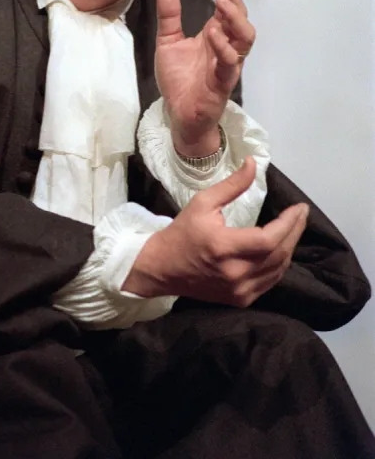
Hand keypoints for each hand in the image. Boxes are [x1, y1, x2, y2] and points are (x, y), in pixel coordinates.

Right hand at [122, 157, 308, 305]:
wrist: (162, 268)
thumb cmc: (182, 232)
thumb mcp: (203, 203)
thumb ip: (232, 185)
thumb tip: (253, 163)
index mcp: (224, 247)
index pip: (269, 238)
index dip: (289, 224)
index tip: (299, 208)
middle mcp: (235, 273)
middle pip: (279, 254)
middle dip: (295, 231)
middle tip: (302, 214)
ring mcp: (239, 290)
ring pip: (278, 269)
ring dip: (290, 247)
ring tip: (294, 227)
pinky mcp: (240, 299)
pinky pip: (270, 281)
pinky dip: (279, 264)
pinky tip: (281, 248)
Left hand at [155, 0, 254, 156]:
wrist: (179, 114)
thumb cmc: (179, 79)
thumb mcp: (168, 42)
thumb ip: (169, 16)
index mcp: (216, 35)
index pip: (228, 9)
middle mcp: (226, 47)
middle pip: (241, 19)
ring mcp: (227, 65)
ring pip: (245, 40)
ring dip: (235, 20)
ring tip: (220, 4)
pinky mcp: (223, 83)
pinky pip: (230, 65)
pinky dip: (224, 49)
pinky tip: (213, 35)